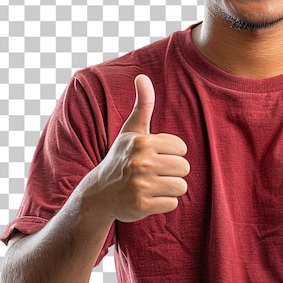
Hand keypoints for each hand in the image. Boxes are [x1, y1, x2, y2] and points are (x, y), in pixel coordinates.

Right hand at [86, 74, 189, 222]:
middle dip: (173, 172)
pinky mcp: (141, 205)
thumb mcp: (131, 131)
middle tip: (155, 173)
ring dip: (170, 188)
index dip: (172, 153)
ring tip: (153, 185)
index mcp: (142, 142)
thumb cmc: (122, 158)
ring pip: (181, 186)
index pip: (182, 148)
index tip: (156, 156)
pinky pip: (172, 203)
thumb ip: (143, 105)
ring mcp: (140, 185)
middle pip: (184, 168)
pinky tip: (148, 198)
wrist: (99, 193)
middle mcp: (141, 163)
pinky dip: (164, 203)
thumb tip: (142, 76)